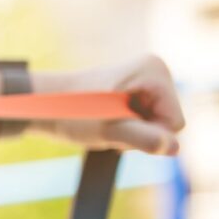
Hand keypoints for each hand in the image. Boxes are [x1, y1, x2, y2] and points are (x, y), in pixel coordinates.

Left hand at [31, 54, 185, 154]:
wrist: (43, 104)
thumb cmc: (73, 113)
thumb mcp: (110, 130)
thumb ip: (144, 139)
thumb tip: (174, 148)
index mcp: (154, 72)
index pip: (175, 123)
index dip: (148, 134)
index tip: (117, 127)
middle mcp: (154, 70)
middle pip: (167, 122)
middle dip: (140, 132)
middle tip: (109, 127)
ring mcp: (145, 80)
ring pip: (156, 124)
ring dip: (132, 132)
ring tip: (106, 123)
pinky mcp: (135, 90)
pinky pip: (144, 121)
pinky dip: (127, 127)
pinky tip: (108, 122)